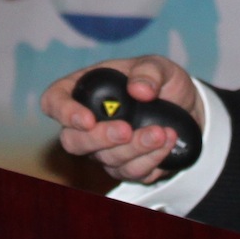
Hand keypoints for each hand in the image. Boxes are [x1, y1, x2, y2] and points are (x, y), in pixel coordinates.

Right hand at [41, 55, 202, 184]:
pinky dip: (152, 159)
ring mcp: (104, 149)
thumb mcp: (160, 66)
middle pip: (72, 141)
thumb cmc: (162, 83)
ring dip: (136, 148)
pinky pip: (131, 172)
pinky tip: (168, 142)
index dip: (63, 112)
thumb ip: (149, 71)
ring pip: (106, 159)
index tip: (87, 119)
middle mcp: (89, 123)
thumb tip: (139, 89)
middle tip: (127, 130)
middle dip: (100, 139)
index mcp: (86, 89)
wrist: (186, 108)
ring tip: (162, 132)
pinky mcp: (125, 167)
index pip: (54, 101)